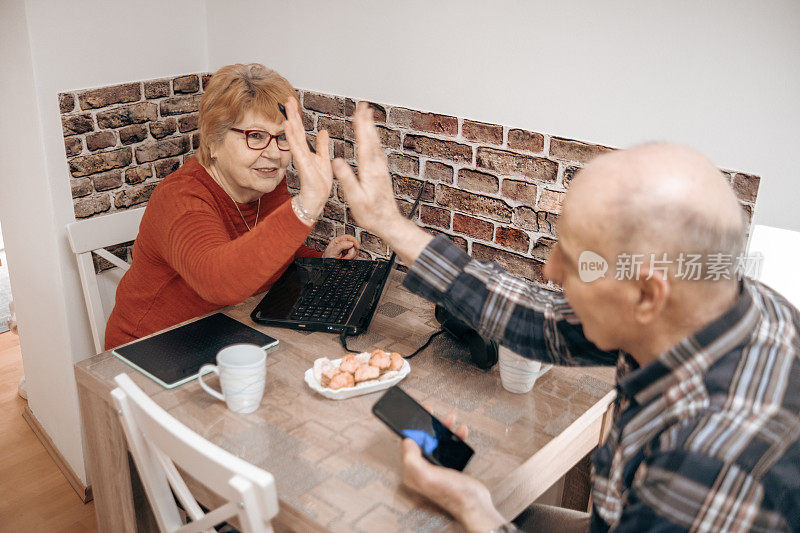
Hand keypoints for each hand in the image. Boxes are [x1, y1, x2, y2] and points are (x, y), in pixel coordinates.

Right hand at [284, 98, 331, 217]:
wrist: (317, 197)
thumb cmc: (319, 181)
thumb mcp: (323, 159)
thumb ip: (321, 145)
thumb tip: (323, 131)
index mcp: (307, 150)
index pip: (301, 129)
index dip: (297, 116)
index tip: (293, 102)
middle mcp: (302, 152)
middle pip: (296, 129)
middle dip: (292, 114)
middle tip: (288, 98)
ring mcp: (301, 157)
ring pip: (295, 136)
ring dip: (291, 121)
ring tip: (287, 109)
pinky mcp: (303, 163)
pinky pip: (297, 147)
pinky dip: (292, 136)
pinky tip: (288, 126)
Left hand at [322, 234, 359, 258]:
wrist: (328, 267)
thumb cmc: (327, 259)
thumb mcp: (332, 251)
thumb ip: (341, 246)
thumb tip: (350, 243)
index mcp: (338, 241)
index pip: (348, 237)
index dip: (354, 241)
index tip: (357, 246)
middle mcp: (343, 245)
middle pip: (353, 245)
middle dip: (351, 252)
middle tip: (346, 256)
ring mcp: (347, 251)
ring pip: (355, 251)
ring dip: (351, 256)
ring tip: (344, 258)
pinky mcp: (349, 256)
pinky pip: (355, 256)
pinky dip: (352, 259)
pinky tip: (346, 259)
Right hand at [333, 102, 432, 264]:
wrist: (388, 223)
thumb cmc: (371, 214)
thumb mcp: (355, 198)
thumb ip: (346, 179)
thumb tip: (337, 161)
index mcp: (369, 170)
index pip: (364, 143)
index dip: (361, 126)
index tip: (359, 112)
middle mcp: (377, 167)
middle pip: (372, 140)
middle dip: (367, 122)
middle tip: (364, 106)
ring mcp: (381, 169)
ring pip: (376, 144)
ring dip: (371, 129)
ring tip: (368, 116)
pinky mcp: (382, 174)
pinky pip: (378, 152)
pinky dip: (374, 140)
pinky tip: (373, 140)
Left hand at [401, 411, 505, 532]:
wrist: (475, 504)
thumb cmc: (452, 494)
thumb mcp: (426, 475)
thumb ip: (412, 458)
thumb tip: (406, 440)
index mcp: (413, 471)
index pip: (407, 443)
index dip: (411, 427)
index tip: (416, 413)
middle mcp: (422, 469)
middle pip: (422, 440)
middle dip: (428, 424)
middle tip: (431, 411)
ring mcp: (436, 468)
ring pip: (437, 441)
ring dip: (443, 428)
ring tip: (450, 419)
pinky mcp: (449, 466)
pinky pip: (449, 447)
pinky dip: (454, 438)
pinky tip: (460, 432)